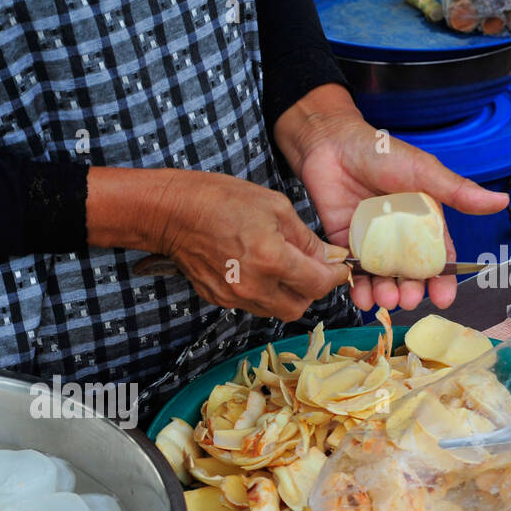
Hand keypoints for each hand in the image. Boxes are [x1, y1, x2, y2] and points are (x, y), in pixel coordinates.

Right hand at [87, 166, 349, 320]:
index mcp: (271, 259)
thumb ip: (305, 238)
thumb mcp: (274, 206)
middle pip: (299, 306)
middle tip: (312, 269)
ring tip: (284, 269)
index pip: (318, 284)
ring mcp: (233, 296)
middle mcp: (254, 285)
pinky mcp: (218, 299)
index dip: (335, 276)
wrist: (171, 213)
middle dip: (311, 290)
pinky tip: (257, 270)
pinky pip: (252, 305)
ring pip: (276, 310)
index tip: (338, 267)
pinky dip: (264, 293)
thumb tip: (328, 257)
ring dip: (288, 295)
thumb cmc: (221, 199)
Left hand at [275, 84, 510, 311]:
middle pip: (409, 273)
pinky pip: (353, 271)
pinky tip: (361, 298)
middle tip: (408, 300)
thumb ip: (456, 192)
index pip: (437, 257)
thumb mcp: (423, 172)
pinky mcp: (345, 244)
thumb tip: (501, 201)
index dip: (442, 279)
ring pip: (381, 276)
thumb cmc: (382, 153)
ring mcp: (372, 242)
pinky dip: (357, 287)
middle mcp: (399, 236)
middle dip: (410, 290)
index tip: (444, 298)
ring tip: (386, 300)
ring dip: (384, 292)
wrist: (333, 144)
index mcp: (423, 221)